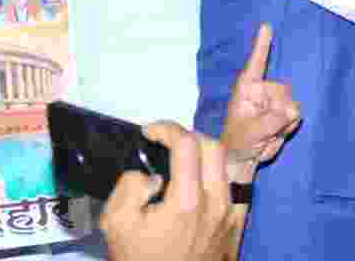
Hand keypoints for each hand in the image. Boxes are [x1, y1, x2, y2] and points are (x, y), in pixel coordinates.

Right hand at [100, 122, 234, 260]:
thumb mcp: (116, 226)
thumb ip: (129, 188)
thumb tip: (149, 172)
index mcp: (187, 200)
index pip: (186, 144)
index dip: (166, 128)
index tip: (149, 132)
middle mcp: (216, 201)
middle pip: (213, 146)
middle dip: (188, 136)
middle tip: (165, 144)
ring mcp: (231, 212)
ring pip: (226, 165)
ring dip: (203, 154)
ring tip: (180, 163)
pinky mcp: (238, 223)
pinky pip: (233, 186)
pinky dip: (216, 176)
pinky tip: (198, 184)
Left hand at [220, 25, 300, 183]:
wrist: (244, 158)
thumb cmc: (238, 143)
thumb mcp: (250, 133)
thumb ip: (270, 121)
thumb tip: (292, 111)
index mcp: (247, 89)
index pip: (256, 64)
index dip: (262, 45)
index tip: (266, 26)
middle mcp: (262, 90)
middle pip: (284, 90)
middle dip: (280, 110)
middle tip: (266, 130)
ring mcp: (274, 100)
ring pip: (293, 104)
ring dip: (285, 121)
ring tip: (268, 133)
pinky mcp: (285, 111)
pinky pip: (297, 115)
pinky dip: (289, 126)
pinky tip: (276, 133)